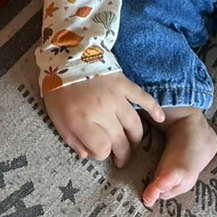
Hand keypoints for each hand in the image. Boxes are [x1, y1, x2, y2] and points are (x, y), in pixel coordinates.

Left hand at [44, 72, 164, 167]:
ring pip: (134, 125)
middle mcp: (102, 111)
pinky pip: (143, 97)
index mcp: (83, 120)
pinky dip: (154, 109)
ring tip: (133, 147)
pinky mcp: (123, 83)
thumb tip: (87, 155)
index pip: (102, 149)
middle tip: (121, 161)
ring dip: (136, 140)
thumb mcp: (56, 118)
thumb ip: (72, 139)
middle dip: (122, 155)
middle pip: (120, 142)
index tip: (97, 151)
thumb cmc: (58, 89)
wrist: (66, 55)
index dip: (101, 155)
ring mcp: (116, 97)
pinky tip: (161, 119)